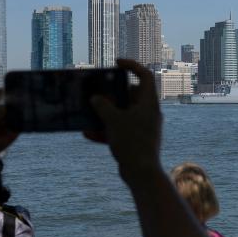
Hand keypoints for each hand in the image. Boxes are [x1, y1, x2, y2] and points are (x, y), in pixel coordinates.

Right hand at [85, 59, 162, 182]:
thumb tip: (95, 98)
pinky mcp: (137, 140)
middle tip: (98, 92)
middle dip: (113, 94)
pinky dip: (106, 130)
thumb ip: (103, 106)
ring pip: (124, 114)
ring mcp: (144, 127)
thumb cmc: (131, 142)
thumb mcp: (113, 120)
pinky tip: (88, 134)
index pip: (145, 75)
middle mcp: (149, 113)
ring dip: (106, 114)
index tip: (117, 63)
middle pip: (131, 95)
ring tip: (88, 113)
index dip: (132, 65)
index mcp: (149, 103)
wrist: (141, 173)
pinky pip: (120, 130)